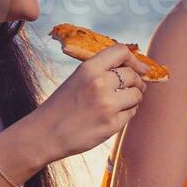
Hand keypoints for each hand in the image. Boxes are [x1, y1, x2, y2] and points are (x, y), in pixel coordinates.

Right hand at [33, 43, 148, 159]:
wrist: (45, 134)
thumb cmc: (60, 107)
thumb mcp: (77, 79)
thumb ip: (101, 71)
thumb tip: (133, 68)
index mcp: (88, 69)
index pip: (121, 52)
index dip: (135, 59)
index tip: (140, 69)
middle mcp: (100, 83)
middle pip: (133, 75)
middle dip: (137, 82)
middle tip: (133, 88)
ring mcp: (107, 105)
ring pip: (137, 95)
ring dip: (134, 98)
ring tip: (121, 103)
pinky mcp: (111, 124)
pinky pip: (131, 113)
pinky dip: (127, 113)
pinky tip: (113, 116)